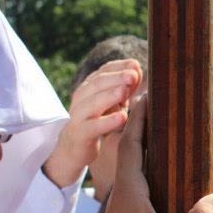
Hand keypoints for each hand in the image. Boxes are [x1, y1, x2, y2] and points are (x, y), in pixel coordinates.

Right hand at [43, 59, 141, 187]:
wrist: (74, 147)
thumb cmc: (98, 120)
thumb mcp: (113, 103)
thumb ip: (124, 87)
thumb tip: (138, 70)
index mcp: (89, 87)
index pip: (103, 71)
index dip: (119, 67)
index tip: (136, 65)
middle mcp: (82, 98)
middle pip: (97, 83)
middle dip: (116, 78)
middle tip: (133, 75)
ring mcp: (79, 115)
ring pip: (93, 102)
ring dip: (110, 96)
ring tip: (125, 91)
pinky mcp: (80, 133)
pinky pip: (93, 126)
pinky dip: (107, 121)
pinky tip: (122, 118)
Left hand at [76, 96, 212, 212]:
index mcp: (130, 192)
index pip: (132, 144)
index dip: (139, 117)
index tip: (147, 92)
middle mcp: (124, 193)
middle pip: (131, 147)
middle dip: (143, 122)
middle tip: (159, 100)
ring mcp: (125, 206)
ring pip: (134, 164)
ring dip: (146, 143)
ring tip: (165, 127)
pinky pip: (140, 181)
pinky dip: (150, 165)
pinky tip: (166, 170)